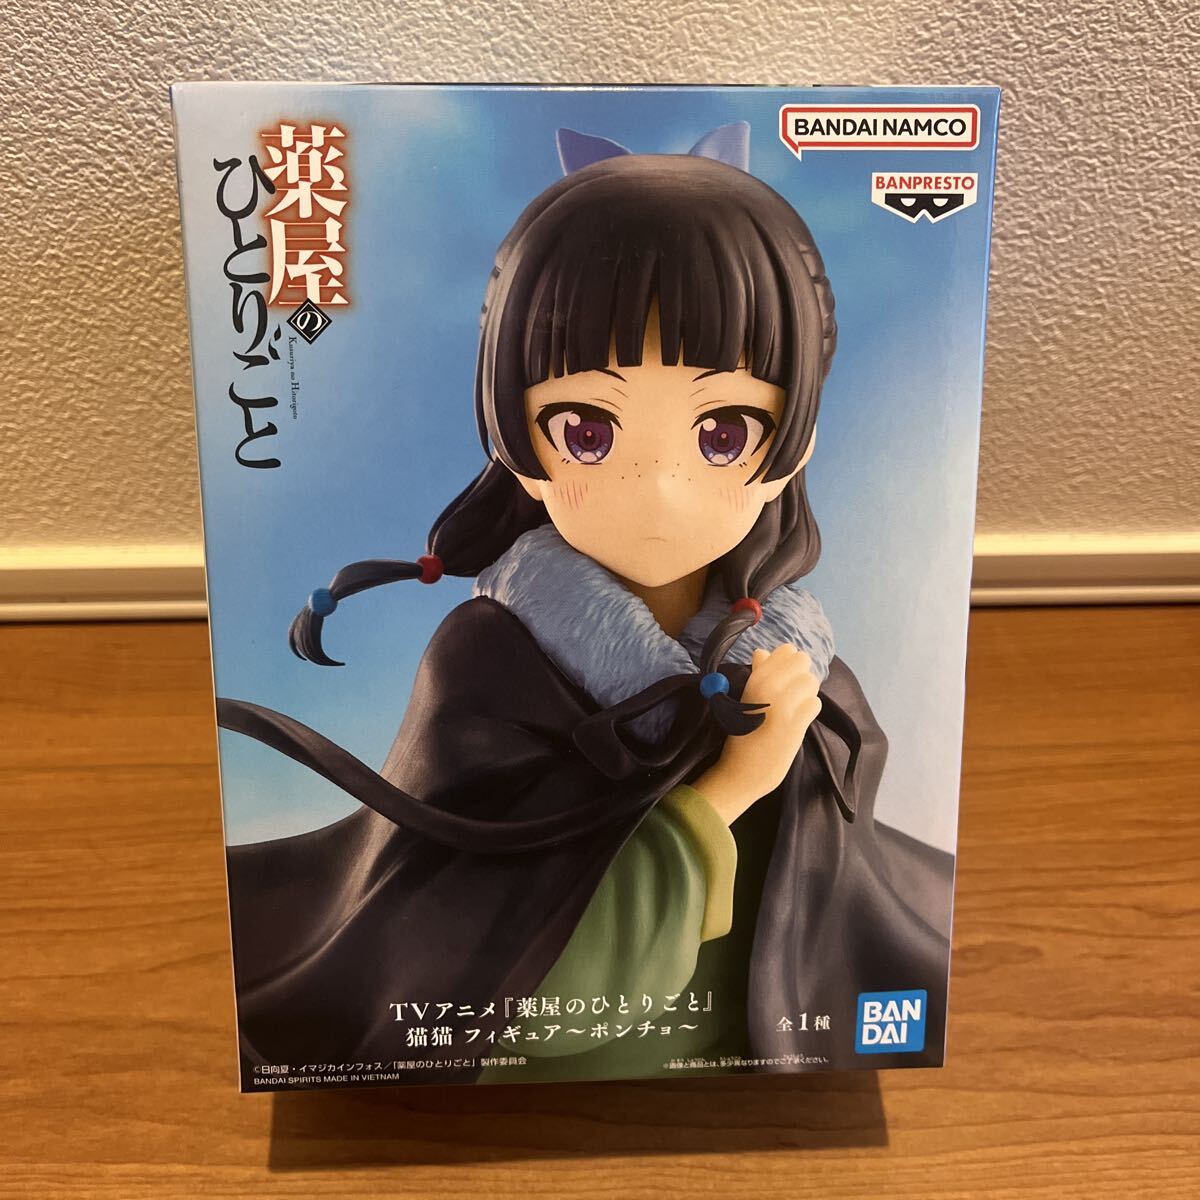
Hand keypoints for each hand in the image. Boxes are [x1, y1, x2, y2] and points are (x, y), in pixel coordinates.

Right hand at [691, 643, 821, 825]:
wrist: (741, 771)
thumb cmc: (741, 734)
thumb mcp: (744, 698)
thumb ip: (757, 673)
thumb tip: (763, 651)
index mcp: (755, 679)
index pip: (786, 651)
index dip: (788, 661)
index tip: (784, 675)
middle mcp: (770, 687)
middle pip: (803, 662)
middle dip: (800, 674)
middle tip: (791, 693)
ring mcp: (785, 706)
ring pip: (811, 682)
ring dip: (806, 693)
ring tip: (794, 707)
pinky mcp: (797, 725)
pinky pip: (815, 704)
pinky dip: (810, 710)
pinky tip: (798, 720)